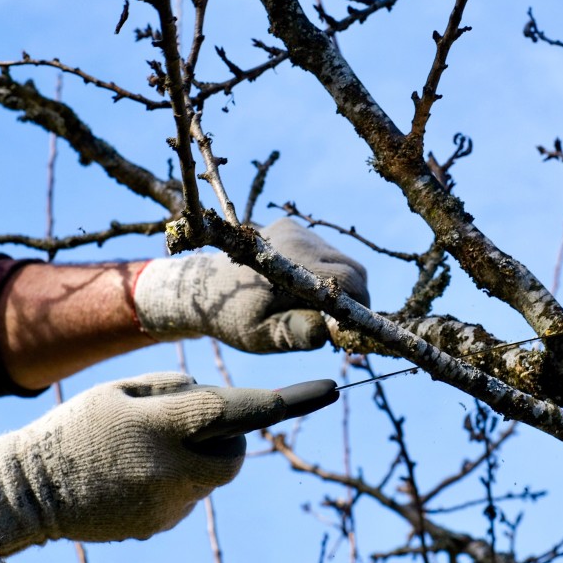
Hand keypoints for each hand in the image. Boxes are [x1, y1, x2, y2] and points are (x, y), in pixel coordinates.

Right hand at [0, 372, 285, 553]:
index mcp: (159, 427)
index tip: (329, 389)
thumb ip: (177, 391)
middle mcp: (169, 471)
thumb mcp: (120, 391)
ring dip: (196, 458)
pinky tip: (133, 475)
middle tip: (193, 422)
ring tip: (146, 449)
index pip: (234, 411)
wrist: (27, 492)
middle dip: (230, 436)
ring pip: (210, 476)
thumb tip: (219, 405)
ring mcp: (165, 506)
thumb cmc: (74, 428)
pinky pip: (187, 497)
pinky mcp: (157, 526)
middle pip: (234, 453)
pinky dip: (176, 481)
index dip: (284, 401)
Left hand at [132, 218, 368, 352]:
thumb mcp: (262, 335)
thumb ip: (296, 334)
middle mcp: (297, 239)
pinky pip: (325, 251)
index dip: (360, 307)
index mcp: (292, 266)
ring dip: (339, 285)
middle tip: (339, 324)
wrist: (202, 286)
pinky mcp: (291, 226)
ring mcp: (295, 229)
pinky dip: (324, 271)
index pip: (349, 281)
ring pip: (342, 259)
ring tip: (316, 307)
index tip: (353, 330)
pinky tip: (302, 287)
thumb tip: (329, 331)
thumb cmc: (233, 317)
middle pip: (353, 268)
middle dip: (355, 297)